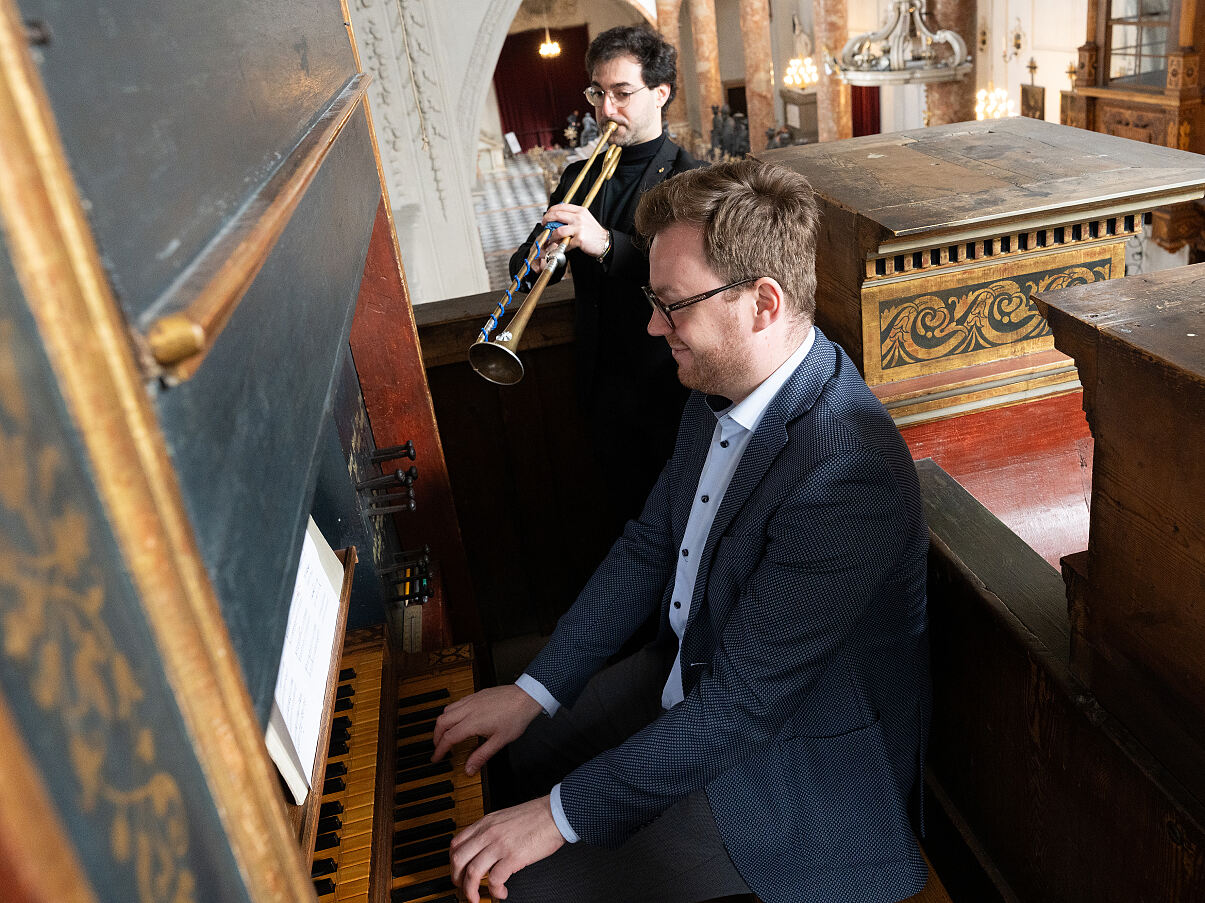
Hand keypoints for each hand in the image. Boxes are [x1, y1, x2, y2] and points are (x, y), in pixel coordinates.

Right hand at [431, 684, 542, 775]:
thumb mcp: (499, 741)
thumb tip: (469, 769)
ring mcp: (471, 700)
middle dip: (436, 736)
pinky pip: (456, 703)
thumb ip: (481, 755)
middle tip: (438, 747)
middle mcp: (468, 709)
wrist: (526, 697)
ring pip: (447, 710)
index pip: (448, 738)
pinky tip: (458, 718)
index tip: (436, 758)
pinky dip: (451, 712)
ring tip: (446, 734)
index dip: (440, 750)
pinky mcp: (476, 694)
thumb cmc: (516, 717)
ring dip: (442, 723)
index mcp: (472, 722)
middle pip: (442, 722)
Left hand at [449, 796, 565, 901]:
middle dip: (456, 878)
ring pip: (472, 872)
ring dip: (470, 890)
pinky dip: (494, 890)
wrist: (556, 813)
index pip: (456, 843)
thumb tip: (483, 849)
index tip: (458, 872)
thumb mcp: (505, 817)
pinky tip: (501, 891)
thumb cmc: (536, 816)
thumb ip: (491, 830)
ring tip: (476, 898)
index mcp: (486, 823)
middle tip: (463, 888)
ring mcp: (499, 845)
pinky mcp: (513, 857)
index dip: (453, 862)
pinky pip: (494, 879)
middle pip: (458, 859)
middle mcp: (488, 833)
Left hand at [543, 203, 608, 258]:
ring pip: (558, 230)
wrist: (604, 241)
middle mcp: (579, 217)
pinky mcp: (580, 239)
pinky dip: (561, 246)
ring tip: (552, 239)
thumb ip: (572, 216)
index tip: (546, 216)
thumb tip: (557, 218)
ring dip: (552, 236)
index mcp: (579, 211)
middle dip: (547, 220)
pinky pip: (566, 242)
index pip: (560, 206)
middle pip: (557, 215)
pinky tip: (562, 246)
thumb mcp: (584, 218)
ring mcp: (579, 228)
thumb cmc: (593, 232)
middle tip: (545, 225)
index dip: (550, 211)